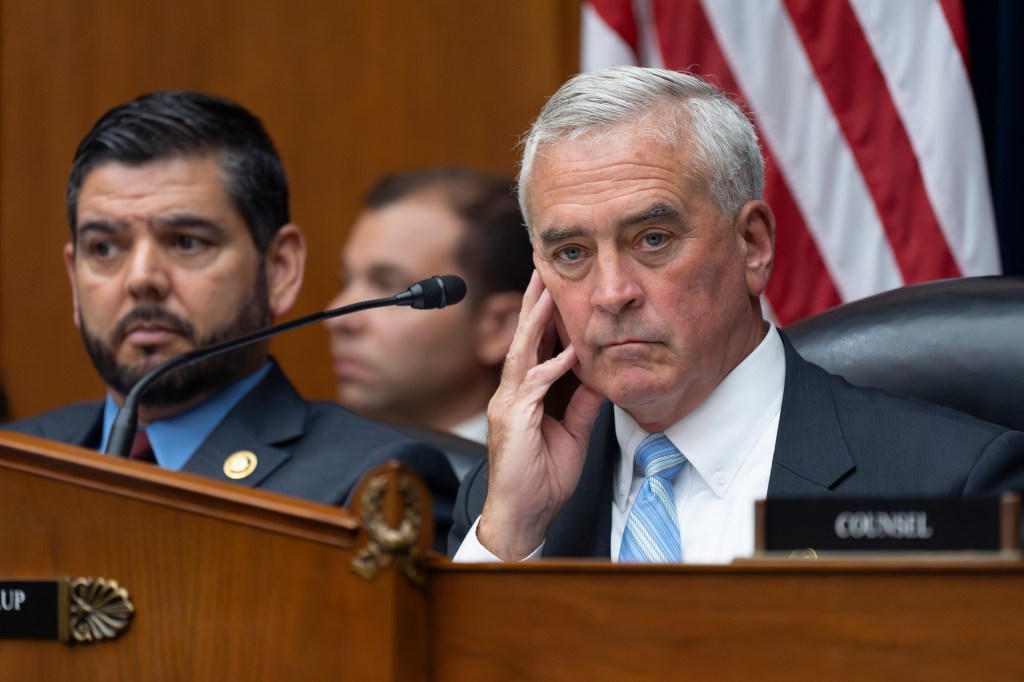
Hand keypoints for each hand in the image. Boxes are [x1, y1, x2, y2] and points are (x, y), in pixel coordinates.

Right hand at [478, 271, 604, 560]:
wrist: (522, 515)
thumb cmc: (540, 480)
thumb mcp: (572, 435)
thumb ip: (581, 405)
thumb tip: (597, 378)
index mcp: (523, 397)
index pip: (533, 348)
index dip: (542, 319)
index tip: (554, 291)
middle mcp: (511, 395)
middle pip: (522, 341)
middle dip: (533, 305)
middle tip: (541, 272)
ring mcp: (509, 406)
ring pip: (522, 354)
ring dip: (535, 322)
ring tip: (546, 293)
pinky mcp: (513, 421)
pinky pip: (533, 386)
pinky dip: (550, 367)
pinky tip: (567, 351)